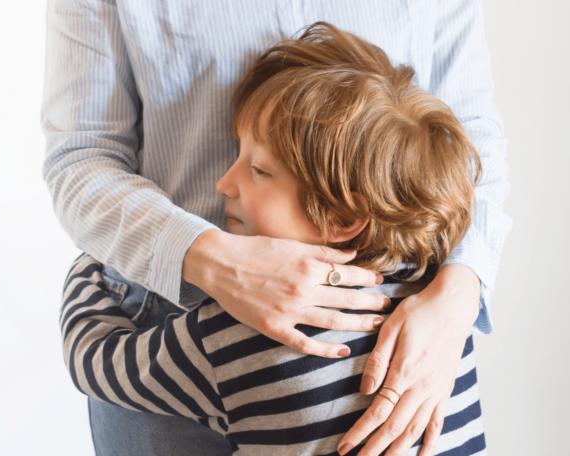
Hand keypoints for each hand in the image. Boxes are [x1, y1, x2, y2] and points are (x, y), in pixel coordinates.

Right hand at [182, 229, 389, 357]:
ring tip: (376, 325)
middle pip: (347, 299)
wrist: (218, 264)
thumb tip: (352, 255)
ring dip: (359, 324)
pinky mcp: (274, 327)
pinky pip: (305, 343)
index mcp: (307, 265)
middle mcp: (302, 289)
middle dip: (371, 303)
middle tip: (388, 306)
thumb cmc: (253, 250)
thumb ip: (322, 251)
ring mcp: (289, 310)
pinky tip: (344, 351)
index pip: (349, 274)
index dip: (369, 279)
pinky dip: (326, 349)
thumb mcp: (290, 244)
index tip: (382, 282)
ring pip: (333, 322)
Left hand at [336, 264, 480, 455]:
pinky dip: (431, 441)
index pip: (377, 413)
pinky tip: (423, 455)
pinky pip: (438, 421)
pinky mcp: (445, 389)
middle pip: (394, 428)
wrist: (453, 305)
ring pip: (415, 430)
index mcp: (404, 373)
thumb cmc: (418, 312)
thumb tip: (365, 391)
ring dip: (398, 450)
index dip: (360, 433)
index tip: (345, 447)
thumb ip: (377, 361)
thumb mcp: (390, 329)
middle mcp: (421, 388)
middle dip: (374, 449)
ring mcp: (436, 391)